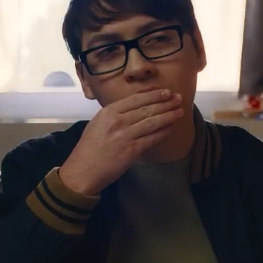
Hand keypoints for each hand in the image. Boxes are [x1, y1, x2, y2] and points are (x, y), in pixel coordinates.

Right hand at [58, 89, 184, 195]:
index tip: (166, 92)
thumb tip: (135, 106)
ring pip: (152, 122)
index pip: (136, 99)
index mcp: (108, 112)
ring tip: (180, 111)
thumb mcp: (97, 123)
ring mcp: (125, 135)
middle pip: (147, 108)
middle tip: (179, 98)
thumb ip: (114, 114)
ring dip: (169, 115)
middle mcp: (118, 121)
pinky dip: (164, 132)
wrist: (82, 171)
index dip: (154, 94)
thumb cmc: (89, 148)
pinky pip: (152, 138)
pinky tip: (172, 127)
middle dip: (165, 103)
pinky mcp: (132, 150)